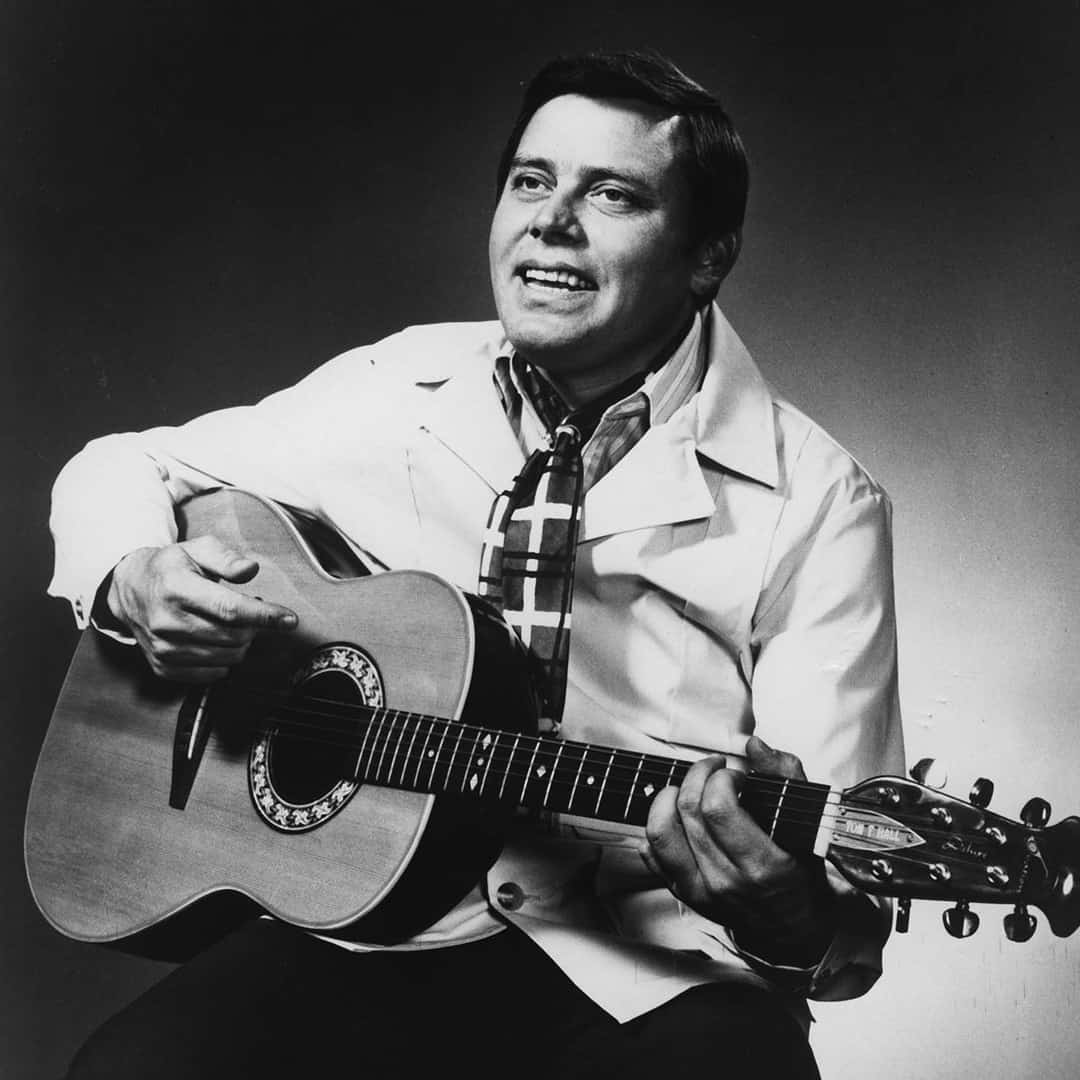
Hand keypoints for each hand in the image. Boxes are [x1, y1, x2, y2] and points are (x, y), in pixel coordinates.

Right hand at [105, 536, 297, 682]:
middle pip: (233, 636)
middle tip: (253, 610)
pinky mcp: (164, 667)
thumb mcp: (197, 549)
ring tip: (232, 622)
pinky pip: (212, 674)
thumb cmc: (170, 567)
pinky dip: (225, 659)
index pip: (229, 609)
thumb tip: (250, 569)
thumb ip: (226, 558)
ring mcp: (163, 649)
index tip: (290, 619)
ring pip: (227, 657)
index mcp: (175, 588)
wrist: (130, 590)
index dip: (265, 615)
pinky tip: (218, 638)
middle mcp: (166, 622)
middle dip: (255, 626)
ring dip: (242, 642)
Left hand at [641, 735, 836, 967]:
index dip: (722, 778)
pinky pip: (652, 855)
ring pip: (662, 831)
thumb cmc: (801, 872)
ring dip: (671, 796)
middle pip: (688, 812)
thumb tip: (754, 745)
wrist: (794, 929)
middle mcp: (725, 881)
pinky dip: (657, 827)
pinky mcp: (684, 895)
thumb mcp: (809, 825)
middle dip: (698, 776)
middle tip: (715, 772)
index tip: (736, 775)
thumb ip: (785, 777)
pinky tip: (677, 817)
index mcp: (761, 865)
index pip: (718, 808)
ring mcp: (701, 891)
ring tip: (691, 789)